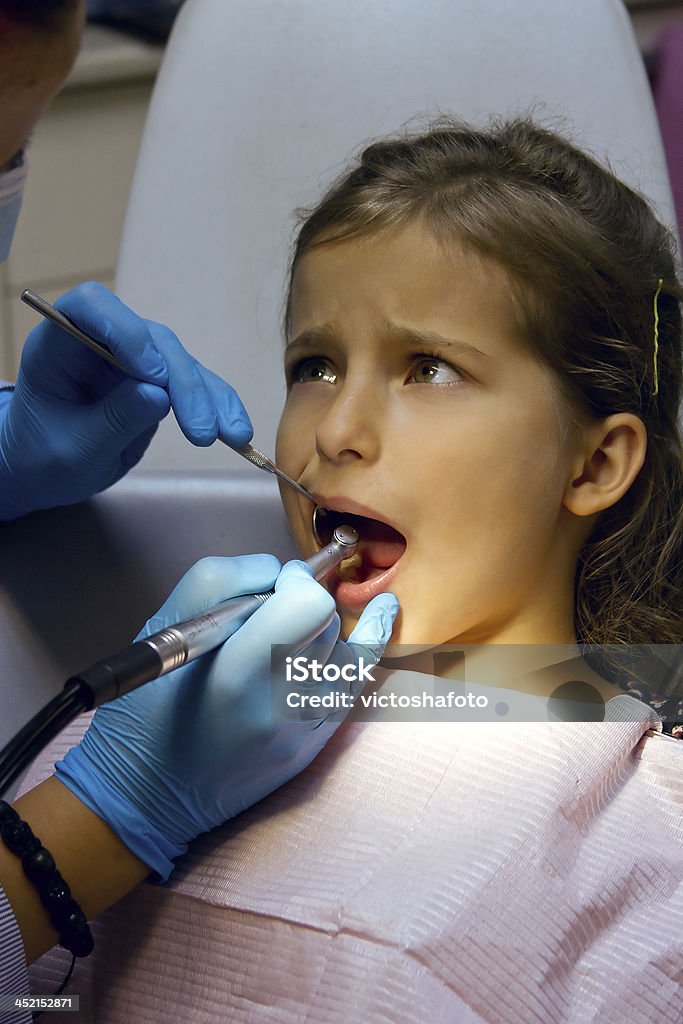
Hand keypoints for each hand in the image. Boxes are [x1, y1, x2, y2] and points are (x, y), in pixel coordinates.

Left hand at [0, 281, 252, 519]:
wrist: (46, 473)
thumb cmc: (43, 459)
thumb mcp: (74, 450)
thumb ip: (114, 420)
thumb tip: (159, 395)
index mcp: (59, 345)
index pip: (92, 308)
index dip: (126, 331)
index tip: (153, 375)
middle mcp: (99, 342)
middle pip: (151, 339)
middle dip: (182, 382)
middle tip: (199, 430)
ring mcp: (132, 359)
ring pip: (181, 362)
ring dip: (209, 397)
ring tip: (232, 436)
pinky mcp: (158, 381)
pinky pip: (194, 385)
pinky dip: (217, 406)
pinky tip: (236, 431)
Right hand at [55, 555, 398, 879]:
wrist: (147, 796)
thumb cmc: (145, 713)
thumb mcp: (164, 630)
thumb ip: (222, 582)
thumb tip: (274, 570)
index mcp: (239, 678)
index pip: (308, 605)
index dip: (293, 581)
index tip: (273, 583)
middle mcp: (283, 708)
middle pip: (326, 621)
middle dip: (302, 601)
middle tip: (263, 612)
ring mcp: (305, 732)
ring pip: (344, 648)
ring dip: (319, 628)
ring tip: (284, 632)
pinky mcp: (314, 747)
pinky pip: (356, 684)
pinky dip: (366, 645)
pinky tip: (382, 612)